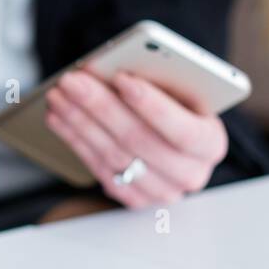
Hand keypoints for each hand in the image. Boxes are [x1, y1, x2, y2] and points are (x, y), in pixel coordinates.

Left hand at [45, 70, 227, 208]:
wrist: (173, 137)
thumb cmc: (176, 105)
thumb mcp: (180, 90)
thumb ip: (158, 82)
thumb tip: (112, 71)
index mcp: (210, 143)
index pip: (182, 130)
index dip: (150, 104)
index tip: (121, 77)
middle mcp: (190, 174)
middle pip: (138, 141)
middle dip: (100, 106)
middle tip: (72, 81)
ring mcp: (161, 191)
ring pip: (112, 155)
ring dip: (79, 121)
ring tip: (58, 94)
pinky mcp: (133, 198)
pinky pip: (98, 168)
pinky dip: (74, 139)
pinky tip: (58, 117)